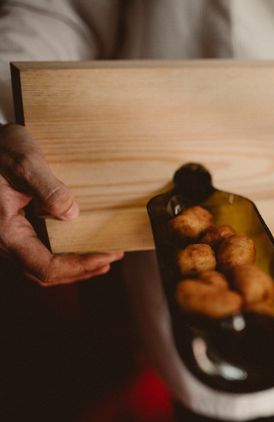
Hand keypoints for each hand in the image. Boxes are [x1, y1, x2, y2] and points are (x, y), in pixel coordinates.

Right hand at [0, 124, 122, 285]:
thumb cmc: (0, 148)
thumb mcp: (26, 162)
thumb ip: (49, 189)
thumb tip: (72, 214)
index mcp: (5, 232)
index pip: (44, 266)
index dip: (78, 267)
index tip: (107, 256)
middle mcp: (5, 240)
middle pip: (45, 272)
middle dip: (82, 270)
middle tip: (114, 255)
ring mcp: (10, 236)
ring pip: (41, 265)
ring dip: (74, 265)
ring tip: (105, 257)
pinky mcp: (16, 228)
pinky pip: (40, 251)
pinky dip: (64, 254)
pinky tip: (83, 245)